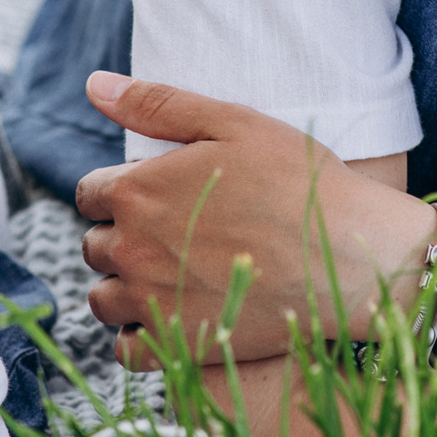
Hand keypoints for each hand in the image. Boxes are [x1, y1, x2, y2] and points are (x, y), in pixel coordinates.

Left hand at [73, 73, 436, 368]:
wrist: (347, 252)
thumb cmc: (296, 180)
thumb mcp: (230, 122)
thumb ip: (156, 103)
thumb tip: (94, 83)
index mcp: (136, 190)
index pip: (89, 194)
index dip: (118, 193)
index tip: (154, 198)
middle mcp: (131, 248)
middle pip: (94, 247)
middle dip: (121, 238)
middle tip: (171, 237)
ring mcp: (150, 302)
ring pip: (102, 300)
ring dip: (123, 289)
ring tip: (167, 279)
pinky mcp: (176, 345)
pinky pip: (127, 352)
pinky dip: (138, 339)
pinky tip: (170, 321)